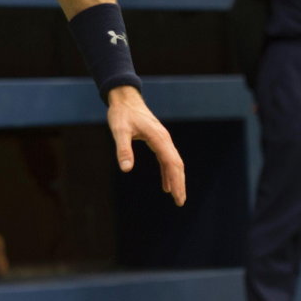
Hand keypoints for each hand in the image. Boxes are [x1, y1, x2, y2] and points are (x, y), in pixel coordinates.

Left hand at [106, 86, 185, 205]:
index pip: (172, 163)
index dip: (176, 181)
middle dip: (180, 183)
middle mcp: (164, 138)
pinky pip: (166, 158)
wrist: (124, 97)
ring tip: (177, 196)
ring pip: (173, 161)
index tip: (178, 197)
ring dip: (176, 178)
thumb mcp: (119, 131)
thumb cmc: (121, 113)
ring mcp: (162, 138)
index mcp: (158, 137)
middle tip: (180, 202)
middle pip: (177, 164)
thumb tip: (126, 169)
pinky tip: (166, 184)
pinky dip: (168, 171)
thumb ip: (123, 149)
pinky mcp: (157, 139)